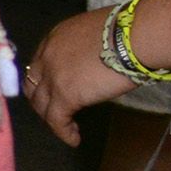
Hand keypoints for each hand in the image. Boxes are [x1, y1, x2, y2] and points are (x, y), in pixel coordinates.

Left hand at [29, 6, 137, 142]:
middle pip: (34, 84)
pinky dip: (63, 132)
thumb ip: (87, 48)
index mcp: (56, 38)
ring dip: (50, 117)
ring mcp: (53, 76)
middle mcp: (47, 56)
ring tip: (65, 127)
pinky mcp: (65, 95)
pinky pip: (56, 119)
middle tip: (55, 110)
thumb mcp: (97, 33)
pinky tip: (74, 139)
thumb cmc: (130, 31)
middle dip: (41, 99)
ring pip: (41, 104)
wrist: (136, 36)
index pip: (41, 64)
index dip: (45, 79)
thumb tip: (98, 60)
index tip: (55, 89)